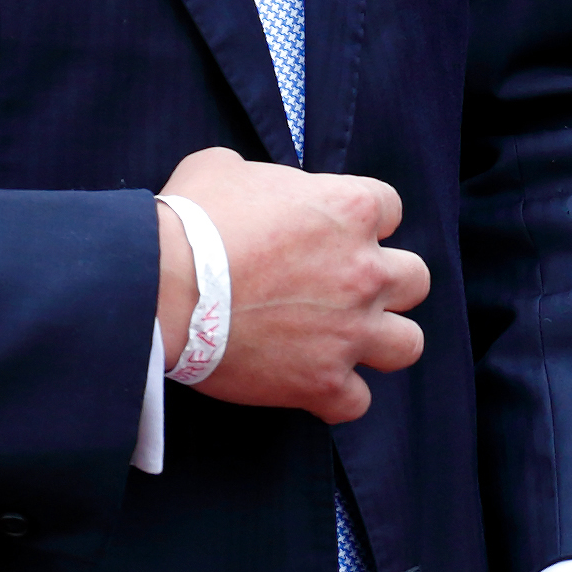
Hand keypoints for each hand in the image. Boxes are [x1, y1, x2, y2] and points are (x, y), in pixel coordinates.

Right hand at [163, 147, 426, 422]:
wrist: (157, 287)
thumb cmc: (188, 222)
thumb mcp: (224, 168)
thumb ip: (261, 176)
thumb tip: (251, 186)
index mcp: (351, 208)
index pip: (390, 208)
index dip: (362, 221)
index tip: (332, 234)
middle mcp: (365, 270)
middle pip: (414, 279)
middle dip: (385, 284)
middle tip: (343, 290)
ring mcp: (350, 329)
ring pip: (407, 344)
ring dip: (380, 343)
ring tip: (345, 342)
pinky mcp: (322, 381)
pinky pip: (356, 402)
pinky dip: (336, 398)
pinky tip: (310, 385)